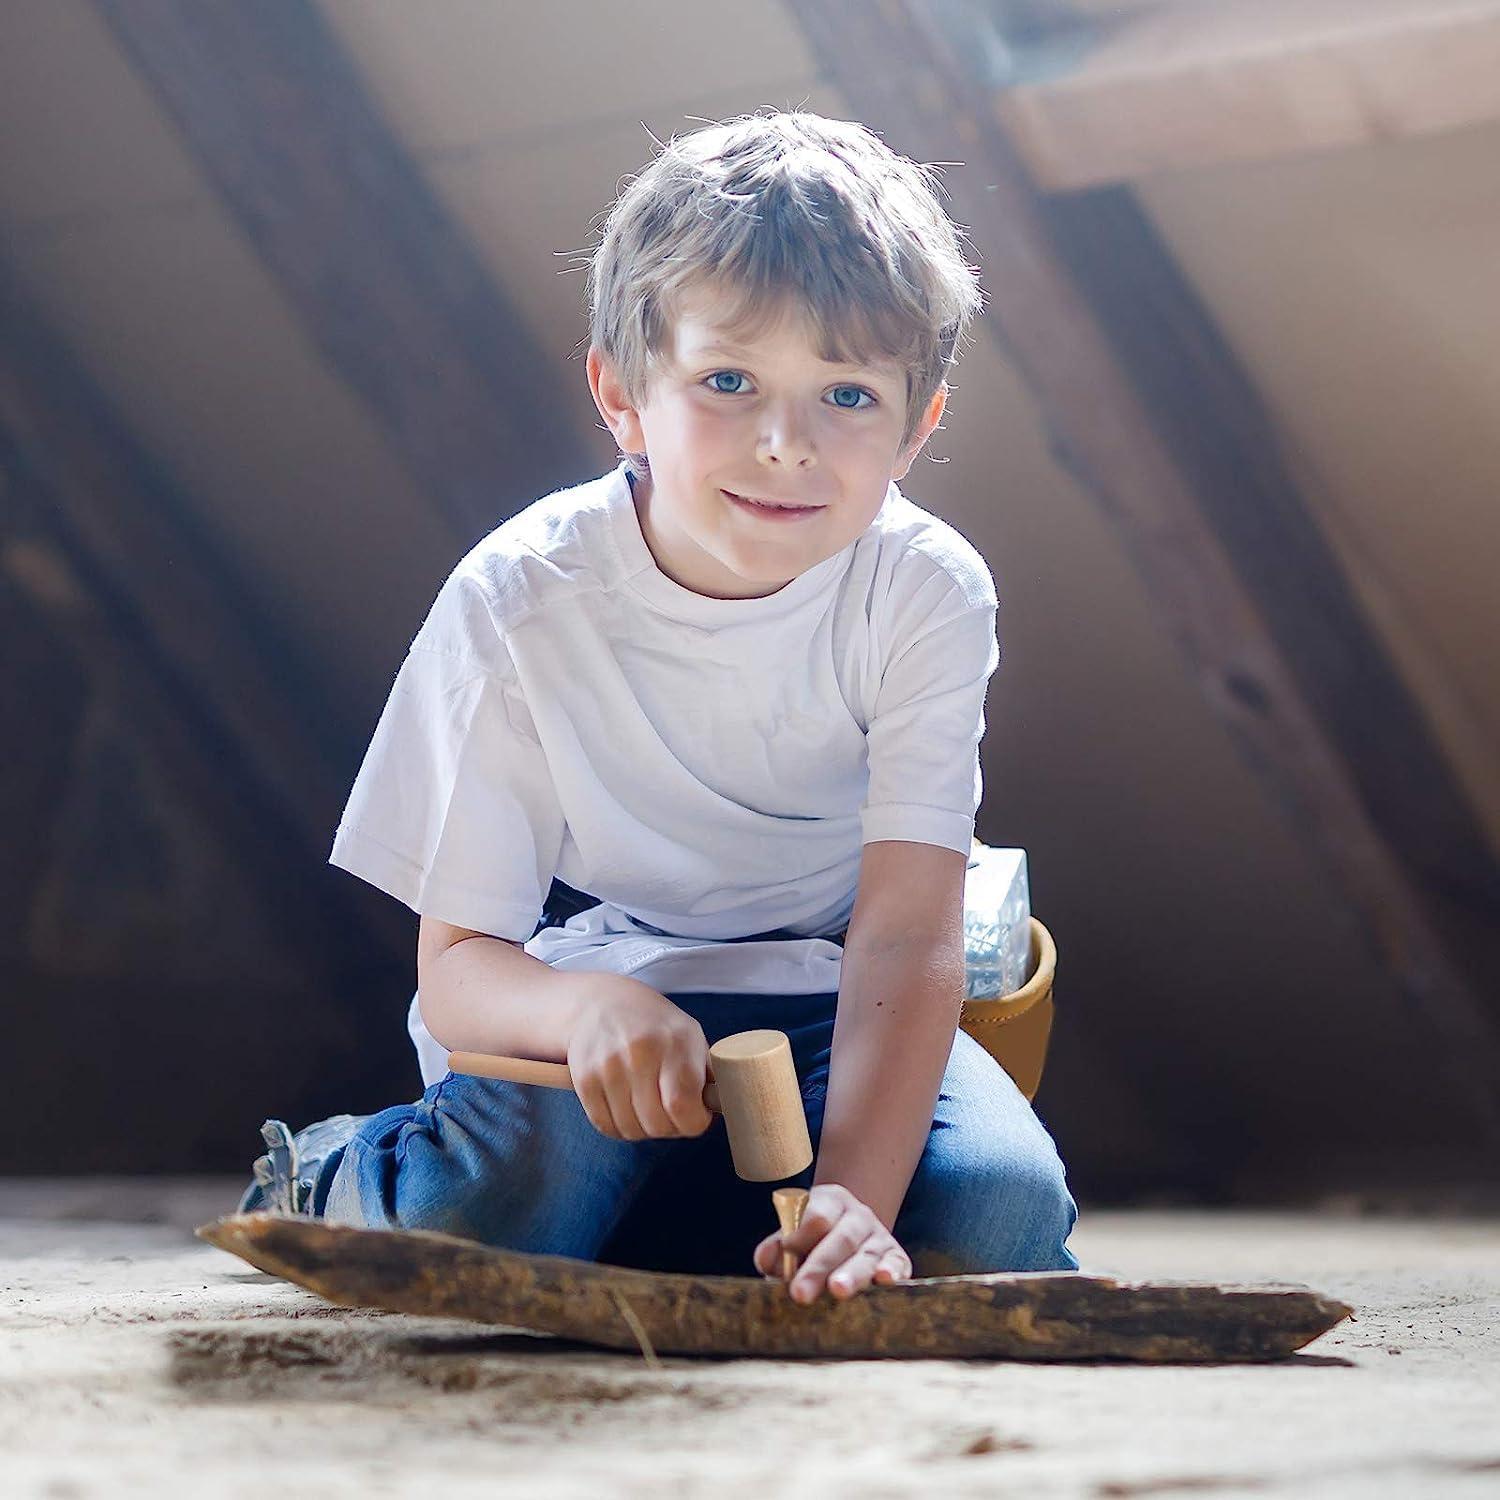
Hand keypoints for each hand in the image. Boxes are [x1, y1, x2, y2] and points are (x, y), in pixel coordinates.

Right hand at [566, 975, 713, 1141]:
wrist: (601, 1004)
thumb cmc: (655, 1026)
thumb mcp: (690, 1036)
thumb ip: (709, 1073)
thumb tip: (731, 1104)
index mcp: (675, 1041)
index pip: (683, 1105)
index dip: (694, 1122)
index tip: (696, 1116)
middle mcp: (640, 1051)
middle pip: (658, 1124)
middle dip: (670, 1128)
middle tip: (671, 1113)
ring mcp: (608, 1065)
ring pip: (631, 1129)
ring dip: (643, 1129)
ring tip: (648, 1107)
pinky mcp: (585, 1078)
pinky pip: (605, 1126)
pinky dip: (619, 1127)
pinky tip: (627, 1108)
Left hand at [753, 1183, 910, 1302]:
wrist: (852, 1229)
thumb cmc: (815, 1240)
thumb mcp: (795, 1233)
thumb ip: (778, 1246)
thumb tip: (764, 1259)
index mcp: (831, 1201)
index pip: (817, 1216)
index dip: (800, 1235)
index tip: (786, 1252)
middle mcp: (859, 1216)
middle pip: (841, 1238)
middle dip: (819, 1266)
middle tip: (800, 1292)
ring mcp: (880, 1236)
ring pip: (867, 1255)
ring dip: (852, 1275)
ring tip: (837, 1291)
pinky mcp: (896, 1257)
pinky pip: (897, 1263)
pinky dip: (892, 1271)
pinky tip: (884, 1280)